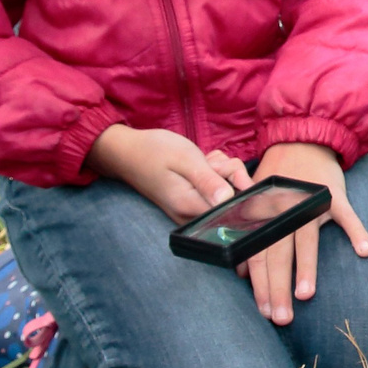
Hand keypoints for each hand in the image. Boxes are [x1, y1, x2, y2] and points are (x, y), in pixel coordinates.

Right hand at [88, 124, 251, 222]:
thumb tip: (229, 200)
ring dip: (222, 172)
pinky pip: (216, 190)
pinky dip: (215, 174)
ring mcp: (191, 211)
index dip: (240, 189)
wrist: (128, 151)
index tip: (226, 170)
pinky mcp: (192, 202)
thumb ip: (208, 181)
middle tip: (210, 162)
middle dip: (230, 176)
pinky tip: (203, 164)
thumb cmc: (154, 151)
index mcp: (190, 207)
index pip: (232, 210)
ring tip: (203, 162)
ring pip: (226, 193)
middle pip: (232, 202)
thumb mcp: (185, 159)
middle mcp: (191, 216)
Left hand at [237, 143, 367, 324]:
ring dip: (307, 267)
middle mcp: (284, 210)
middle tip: (281, 317)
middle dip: (278, 287)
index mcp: (263, 215)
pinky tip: (364, 251)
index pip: (259, 255)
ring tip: (305, 295)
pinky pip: (347, 215)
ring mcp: (311, 202)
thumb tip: (242, 274)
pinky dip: (357, 231)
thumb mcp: (257, 202)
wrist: (302, 141)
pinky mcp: (334, 194)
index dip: (260, 285)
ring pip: (306, 239)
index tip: (264, 312)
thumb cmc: (278, 180)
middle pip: (279, 253)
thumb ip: (251, 237)